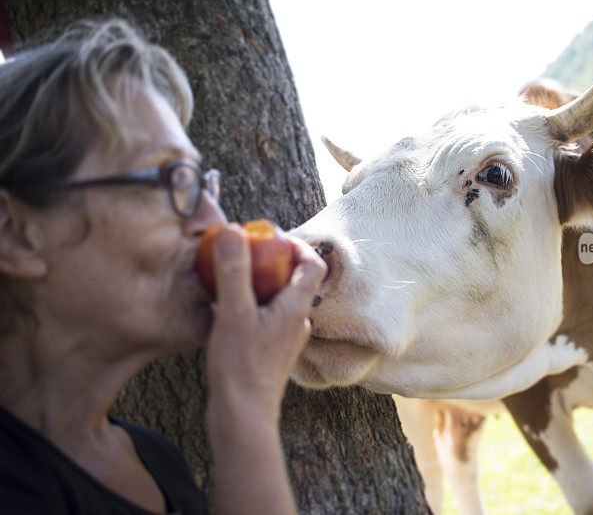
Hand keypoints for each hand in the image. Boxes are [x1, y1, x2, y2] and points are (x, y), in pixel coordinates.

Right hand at [205, 224, 325, 417]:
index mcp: (296, 308)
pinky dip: (250, 306)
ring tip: (231, 278)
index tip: (270, 237)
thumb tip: (231, 230)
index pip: (313, 264)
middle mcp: (298, 322)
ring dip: (259, 284)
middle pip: (294, 280)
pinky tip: (224, 309)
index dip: (296, 244)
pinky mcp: (271, 353)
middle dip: (272, 262)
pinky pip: (266, 318)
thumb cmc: (240, 367)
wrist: (242, 418)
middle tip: (245, 253)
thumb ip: (233, 271)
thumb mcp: (233, 313)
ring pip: (278, 300)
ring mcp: (286, 339)